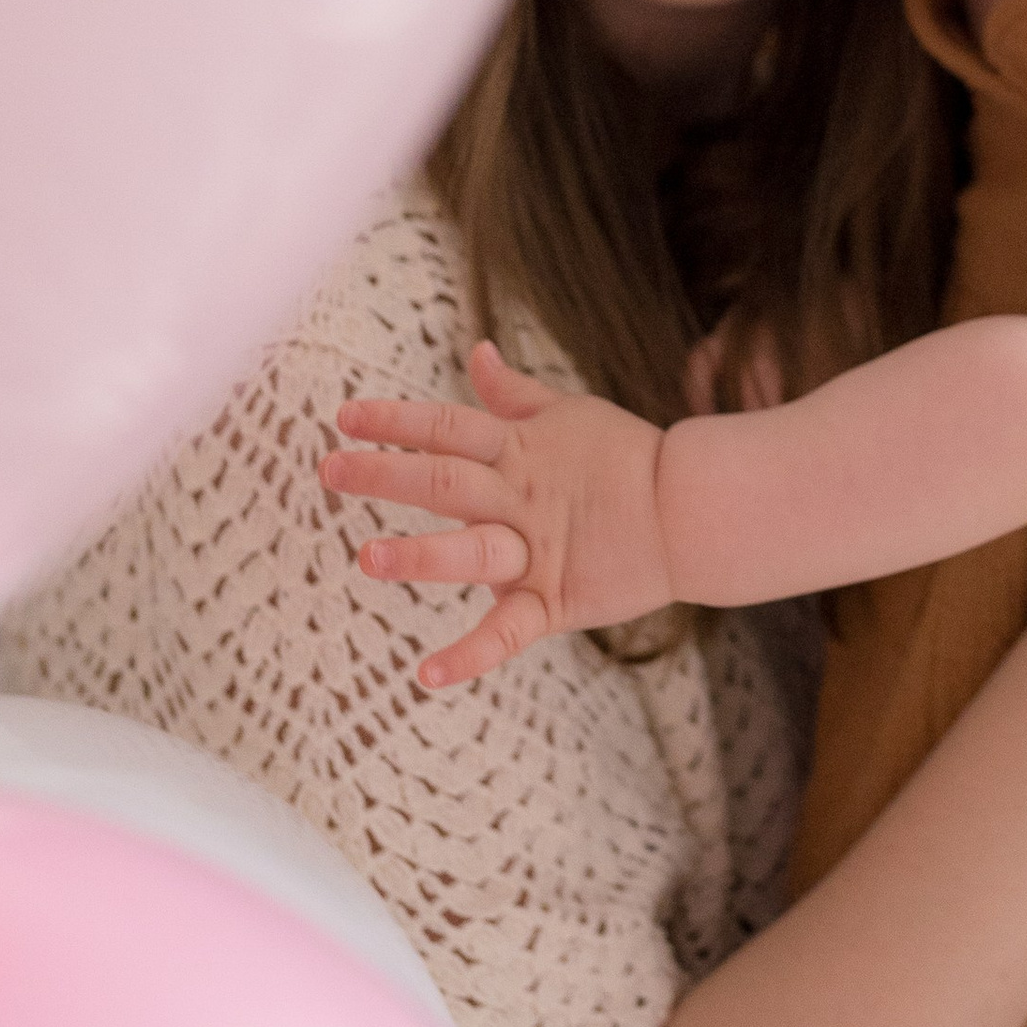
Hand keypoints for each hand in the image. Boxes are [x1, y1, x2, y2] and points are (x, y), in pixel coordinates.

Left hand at [321, 339, 676, 686]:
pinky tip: (426, 674)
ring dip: (423, 555)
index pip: (448, 426)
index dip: (397, 420)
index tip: (345, 415)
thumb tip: (476, 352)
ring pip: (474, 550)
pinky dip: (470, 656)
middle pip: (447, 479)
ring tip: (369, 558)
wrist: (695, 511)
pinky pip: (509, 631)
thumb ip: (513, 395)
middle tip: (331, 469)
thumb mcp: (568, 415)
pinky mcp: (556, 600)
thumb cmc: (626, 459)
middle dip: (387, 474)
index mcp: (521, 449)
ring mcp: (537, 550)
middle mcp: (521, 497)